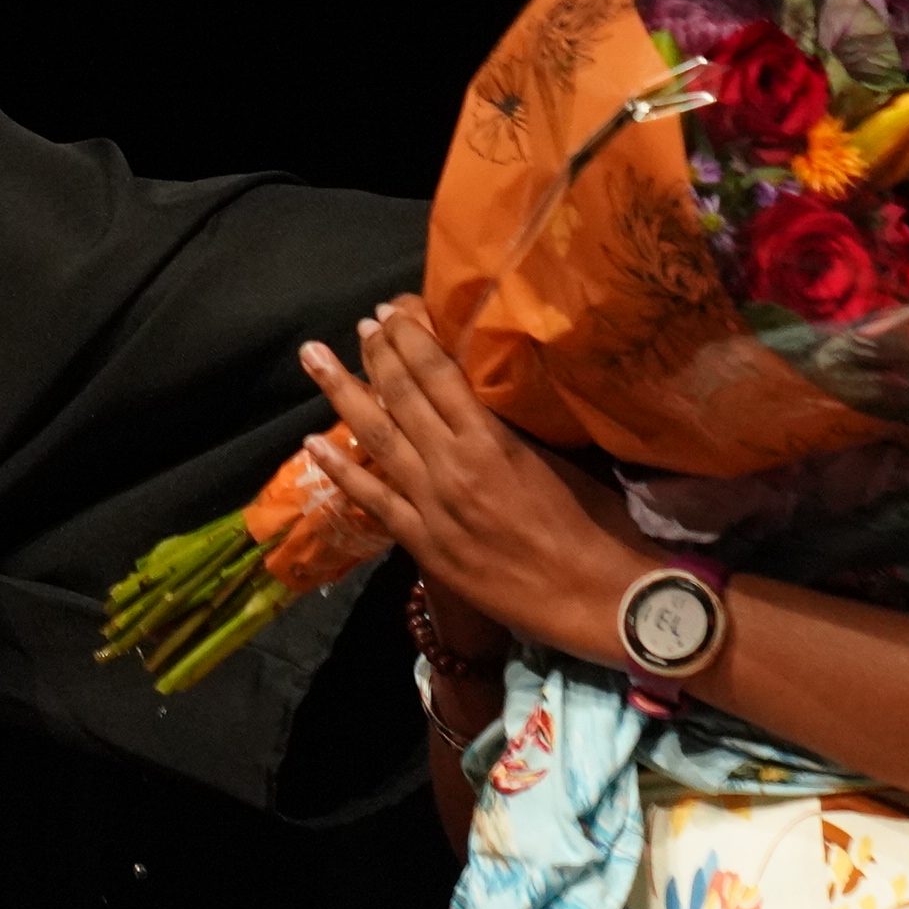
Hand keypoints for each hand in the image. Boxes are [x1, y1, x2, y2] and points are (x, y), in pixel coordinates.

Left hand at [298, 296, 637, 665]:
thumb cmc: (597, 524)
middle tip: (362, 323)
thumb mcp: (561, 456)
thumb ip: (516, 423)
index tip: (392, 310)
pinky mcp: (422, 543)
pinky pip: (370, 499)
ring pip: (375, 437)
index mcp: (490, 438)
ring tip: (313, 357)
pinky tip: (311, 443)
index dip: (409, 335)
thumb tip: (486, 391)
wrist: (597, 598)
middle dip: (376, 353)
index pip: (436, 371)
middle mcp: (451, 465)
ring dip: (341, 393)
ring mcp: (430, 505)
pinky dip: (339, 469)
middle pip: (400, 395)